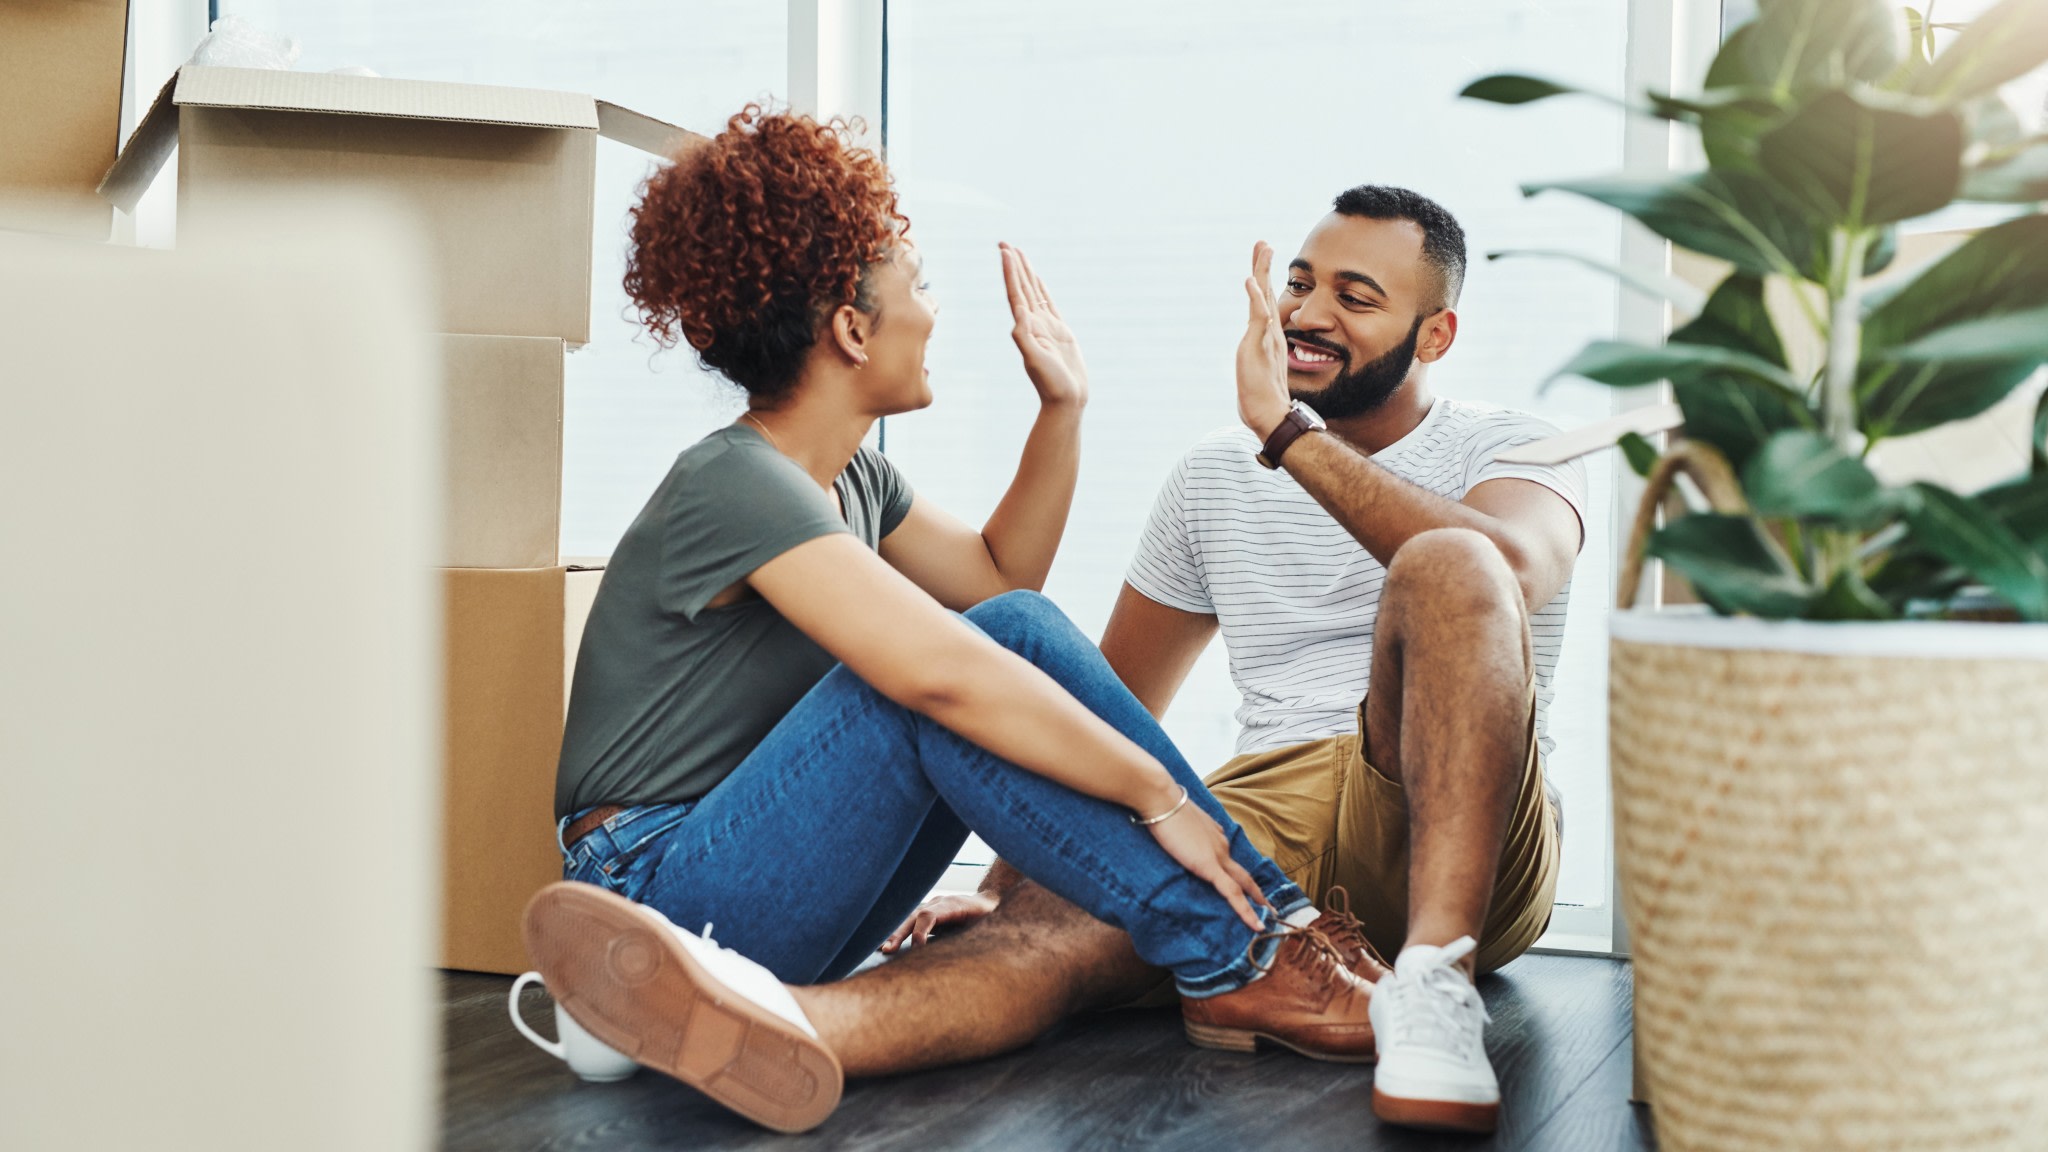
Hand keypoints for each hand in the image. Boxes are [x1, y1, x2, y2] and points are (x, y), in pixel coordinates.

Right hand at [879, 891, 998, 953]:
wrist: (992, 901)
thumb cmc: (992, 917)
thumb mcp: (989, 926)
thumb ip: (977, 935)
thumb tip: (968, 955)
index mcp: (954, 905)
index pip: (930, 915)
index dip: (920, 932)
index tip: (916, 950)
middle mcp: (939, 903)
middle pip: (914, 916)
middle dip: (899, 933)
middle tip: (887, 950)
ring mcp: (932, 906)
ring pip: (909, 917)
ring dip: (894, 933)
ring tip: (880, 948)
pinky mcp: (929, 913)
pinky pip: (911, 921)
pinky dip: (898, 931)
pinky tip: (884, 943)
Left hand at [1001, 243, 1087, 407]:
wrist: (1066, 400)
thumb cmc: (1051, 384)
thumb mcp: (1035, 360)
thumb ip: (1025, 337)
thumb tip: (1018, 313)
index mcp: (1025, 327)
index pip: (1015, 293)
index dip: (1010, 272)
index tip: (1005, 252)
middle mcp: (1033, 324)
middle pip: (1021, 287)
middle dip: (1014, 265)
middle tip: (1004, 243)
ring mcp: (1045, 326)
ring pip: (1033, 292)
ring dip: (1026, 273)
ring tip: (1019, 254)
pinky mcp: (1058, 331)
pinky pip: (1048, 303)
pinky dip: (1041, 289)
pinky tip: (1037, 280)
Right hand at [1146, 800, 1271, 932]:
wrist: (1161, 799)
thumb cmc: (1162, 805)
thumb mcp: (1176, 819)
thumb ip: (1182, 830)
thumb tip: (1179, 834)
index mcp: (1214, 835)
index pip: (1228, 858)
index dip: (1237, 874)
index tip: (1243, 885)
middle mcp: (1221, 845)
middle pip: (1243, 874)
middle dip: (1257, 892)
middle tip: (1268, 907)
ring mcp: (1217, 855)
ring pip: (1243, 885)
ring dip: (1256, 903)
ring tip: (1266, 921)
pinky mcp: (1209, 865)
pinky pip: (1232, 893)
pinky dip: (1246, 910)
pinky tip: (1255, 925)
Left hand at [1236, 241, 1291, 439]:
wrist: (1270, 416)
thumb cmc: (1263, 400)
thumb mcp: (1257, 374)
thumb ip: (1258, 363)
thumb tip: (1256, 361)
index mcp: (1269, 338)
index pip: (1266, 303)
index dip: (1263, 282)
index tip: (1262, 260)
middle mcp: (1270, 334)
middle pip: (1267, 293)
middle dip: (1264, 267)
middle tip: (1263, 243)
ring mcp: (1266, 338)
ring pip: (1265, 298)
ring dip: (1262, 272)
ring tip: (1262, 249)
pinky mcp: (1260, 346)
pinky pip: (1258, 317)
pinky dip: (1255, 298)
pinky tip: (1250, 281)